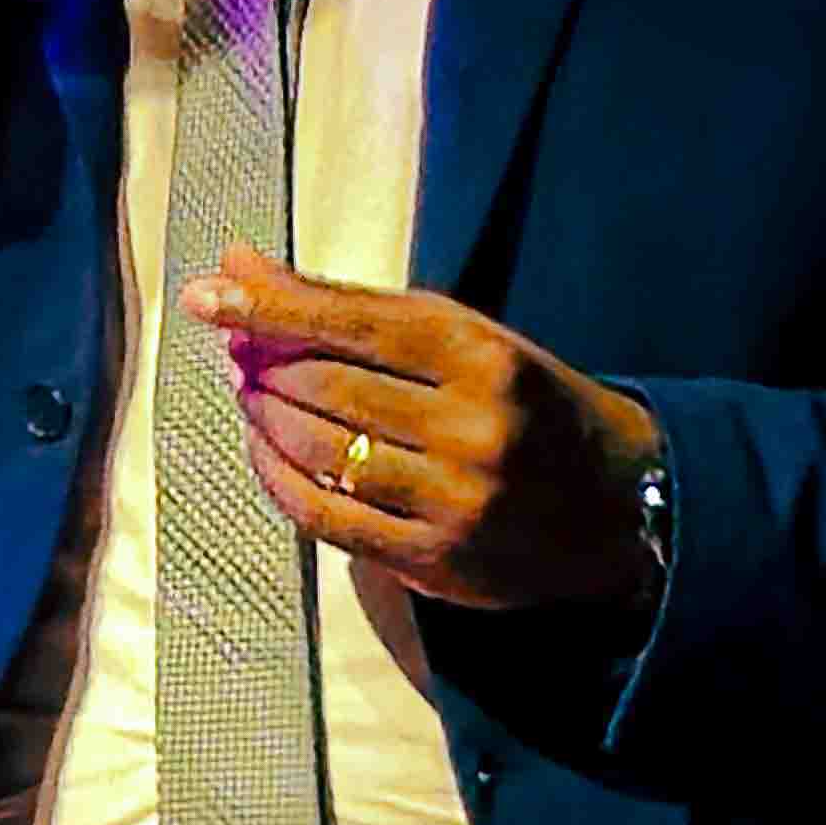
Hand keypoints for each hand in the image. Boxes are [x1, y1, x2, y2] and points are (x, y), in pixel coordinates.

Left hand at [191, 247, 665, 610]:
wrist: (621, 503)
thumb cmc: (520, 401)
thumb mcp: (457, 334)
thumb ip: (345, 304)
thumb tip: (235, 265)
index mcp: (480, 356)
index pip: (346, 322)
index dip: (263, 307)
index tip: (204, 296)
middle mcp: (471, 428)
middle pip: (321, 388)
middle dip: (263, 367)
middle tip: (240, 354)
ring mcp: (456, 500)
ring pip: (316, 452)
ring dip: (262, 419)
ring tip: (254, 397)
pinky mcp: (438, 559)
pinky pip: (323, 518)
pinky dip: (276, 479)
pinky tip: (265, 453)